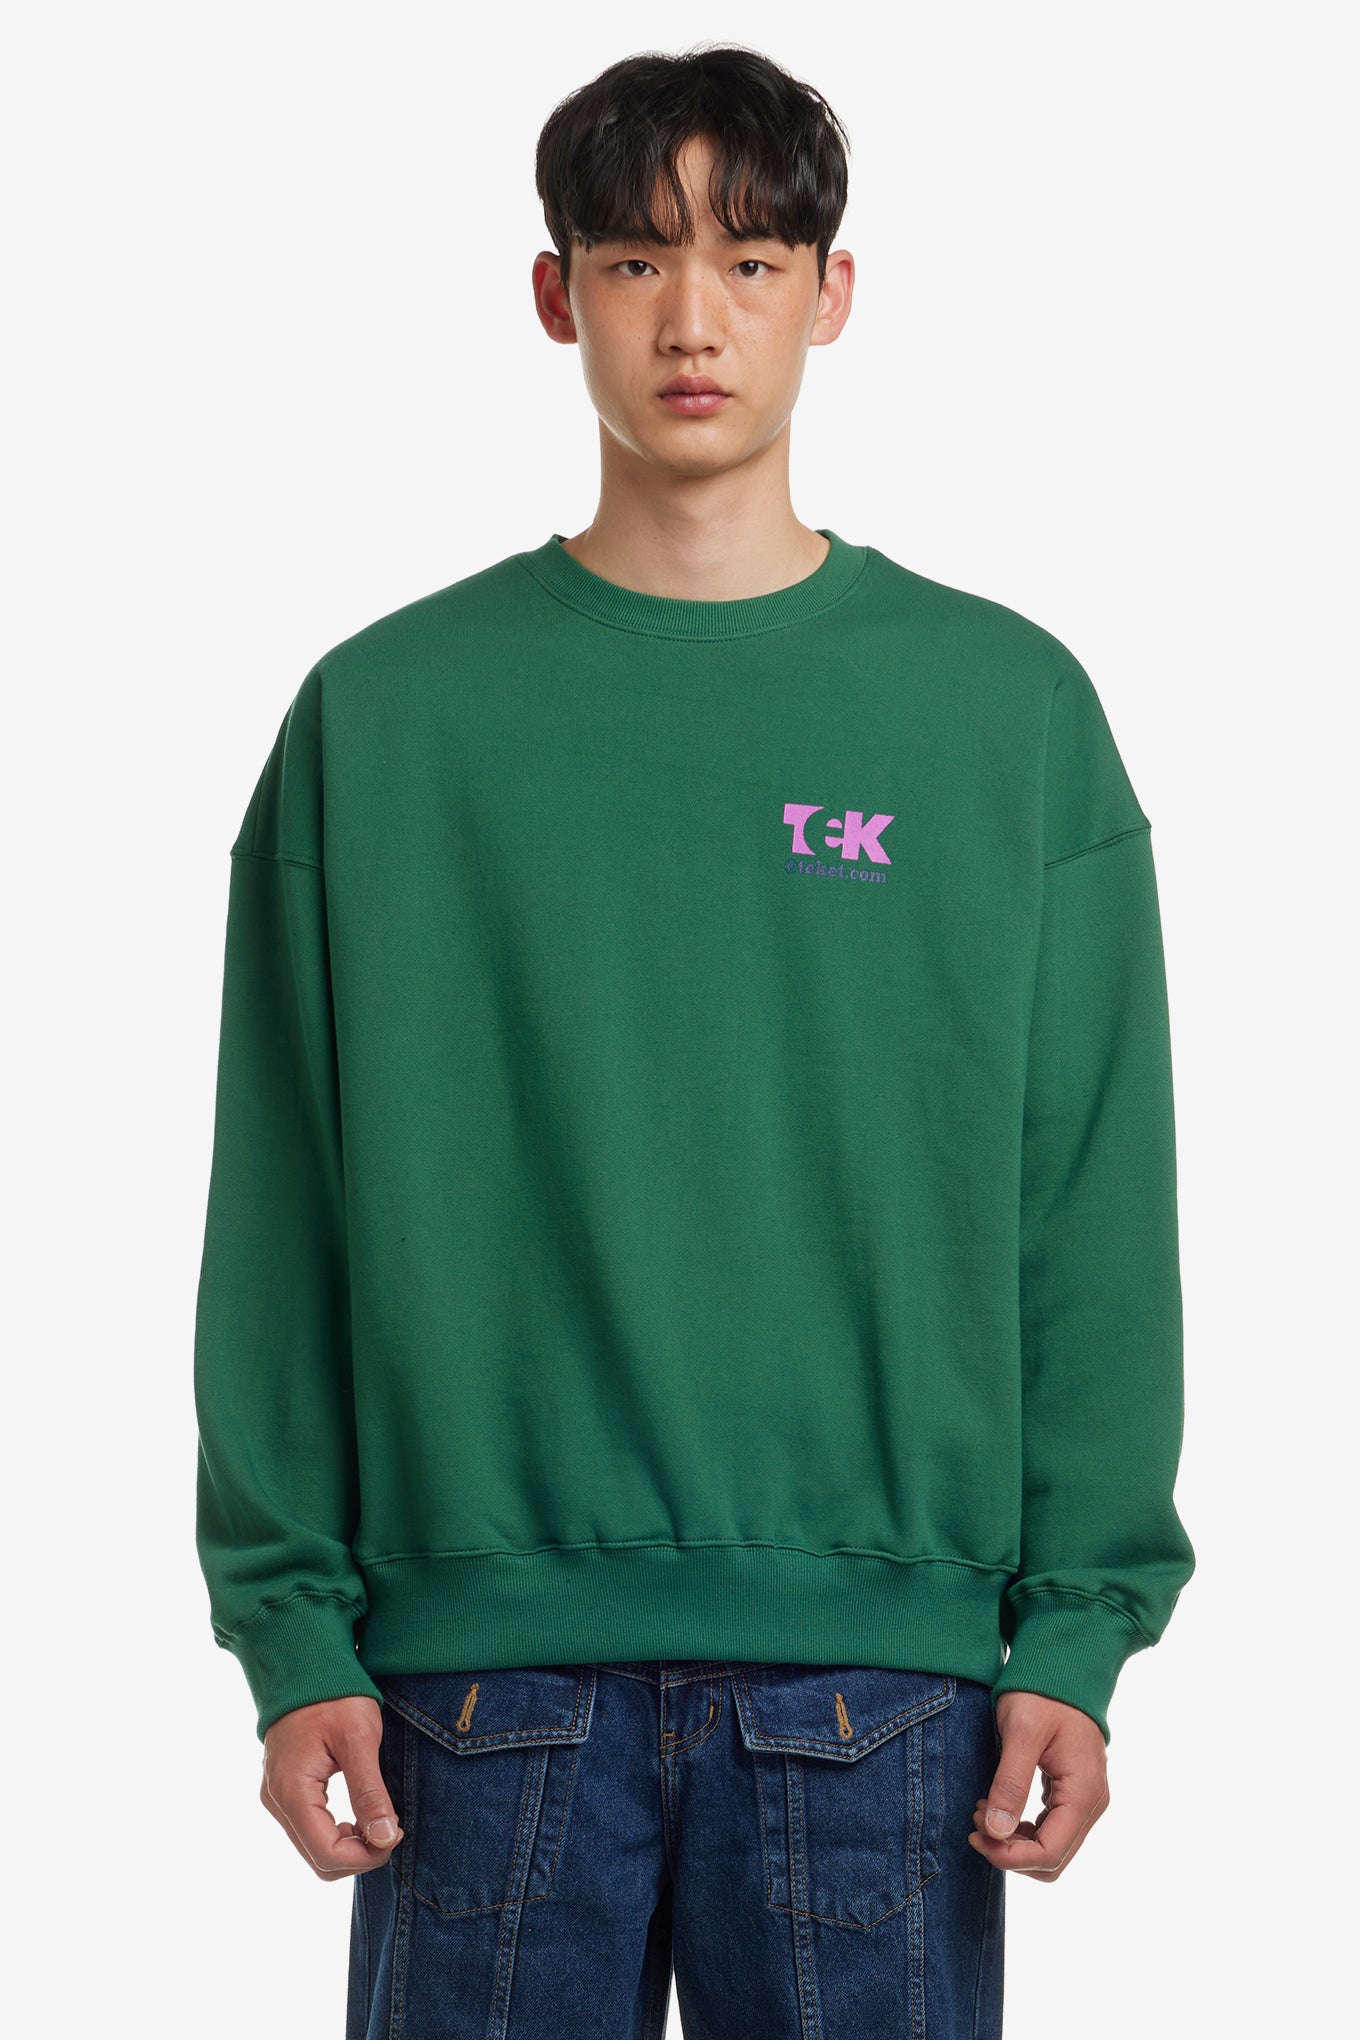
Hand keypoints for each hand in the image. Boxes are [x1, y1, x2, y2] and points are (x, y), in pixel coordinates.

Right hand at [260, 1696, 404, 1880]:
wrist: (306, 1663)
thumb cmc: (334, 1695)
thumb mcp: (359, 1739)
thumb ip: (369, 1792)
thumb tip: (386, 1838)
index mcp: (292, 1791)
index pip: (326, 1854)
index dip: (366, 1856)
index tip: (396, 1834)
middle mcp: (276, 1801)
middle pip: (317, 1859)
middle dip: (358, 1856)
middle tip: (391, 1829)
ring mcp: (276, 1796)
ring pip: (312, 1848)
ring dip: (348, 1846)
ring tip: (377, 1819)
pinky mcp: (282, 1790)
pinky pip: (307, 1829)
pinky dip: (335, 1833)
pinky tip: (358, 1814)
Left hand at [967, 1690, 1109, 1880]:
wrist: (1061, 1666)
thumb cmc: (1041, 1693)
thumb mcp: (1021, 1733)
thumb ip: (1011, 1783)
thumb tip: (997, 1833)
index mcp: (1083, 1792)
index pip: (1050, 1854)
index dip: (1010, 1857)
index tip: (976, 1835)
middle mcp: (1091, 1803)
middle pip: (1053, 1859)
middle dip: (1010, 1851)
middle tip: (976, 1823)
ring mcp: (1085, 1799)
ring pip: (1051, 1847)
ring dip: (1014, 1842)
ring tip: (982, 1811)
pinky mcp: (1073, 1792)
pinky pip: (1050, 1828)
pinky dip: (1022, 1828)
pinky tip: (997, 1805)